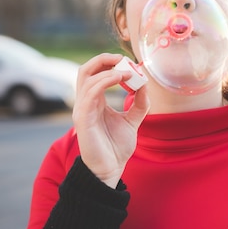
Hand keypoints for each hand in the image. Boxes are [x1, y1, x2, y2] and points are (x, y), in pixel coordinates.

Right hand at [72, 53, 149, 186]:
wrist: (110, 169)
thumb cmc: (116, 147)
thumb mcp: (132, 120)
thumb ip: (139, 103)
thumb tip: (145, 84)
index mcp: (94, 101)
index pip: (94, 73)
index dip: (109, 63)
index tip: (129, 62)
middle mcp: (85, 102)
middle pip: (85, 70)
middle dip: (103, 59)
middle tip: (123, 58)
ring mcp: (82, 110)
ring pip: (87, 78)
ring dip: (108, 70)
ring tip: (127, 72)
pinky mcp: (83, 119)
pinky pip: (90, 93)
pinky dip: (104, 82)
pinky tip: (120, 80)